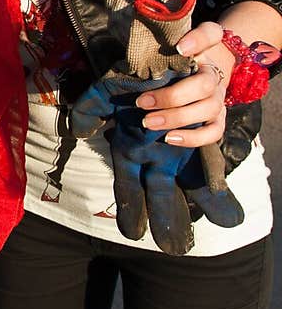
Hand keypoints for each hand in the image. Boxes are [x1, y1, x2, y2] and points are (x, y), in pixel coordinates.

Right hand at [70, 59, 242, 254]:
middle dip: (167, 220)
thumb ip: (90, 110)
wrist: (157, 59)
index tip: (134, 234)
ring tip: (203, 236)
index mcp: (130, 152)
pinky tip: (228, 214)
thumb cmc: (129, 79)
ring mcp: (176, 151)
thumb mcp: (104, 94)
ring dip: (195, 209)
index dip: (132, 209)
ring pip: (185, 188)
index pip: (129, 187)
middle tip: (174, 249)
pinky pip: (206, 168)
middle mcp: (153, 157)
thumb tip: (80, 129)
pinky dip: (216, 190)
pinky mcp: (197, 138)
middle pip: (160, 195)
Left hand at [134, 21, 232, 147]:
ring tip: (149, 122)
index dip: (199, 40)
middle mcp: (215, 74)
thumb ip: (163, 40)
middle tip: (141, 102)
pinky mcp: (218, 119)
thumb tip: (163, 46)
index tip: (180, 48)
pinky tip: (169, 138)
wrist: (206, 71)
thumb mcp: (172, 44)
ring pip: (208, 109)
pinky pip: (214, 132)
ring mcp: (218, 98)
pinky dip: (193, 138)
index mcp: (206, 50)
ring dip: (176, 118)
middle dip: (171, 96)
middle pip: (204, 85)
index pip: (211, 34)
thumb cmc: (180, 59)